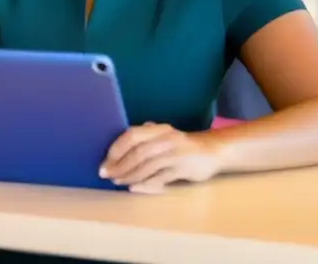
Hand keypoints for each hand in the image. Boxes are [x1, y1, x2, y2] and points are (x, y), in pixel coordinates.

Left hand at [99, 123, 220, 193]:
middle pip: (138, 152)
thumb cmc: (180, 145)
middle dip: (119, 165)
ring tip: (118, 182)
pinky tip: (134, 187)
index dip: (116, 149)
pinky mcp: (184, 168)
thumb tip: (117, 150)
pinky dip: (146, 184)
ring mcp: (175, 154)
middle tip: (108, 175)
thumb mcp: (162, 136)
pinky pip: (161, 177)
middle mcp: (166, 139)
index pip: (132, 136)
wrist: (213, 151)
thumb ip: (143, 139)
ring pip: (147, 166)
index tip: (105, 162)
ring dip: (130, 176)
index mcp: (158, 129)